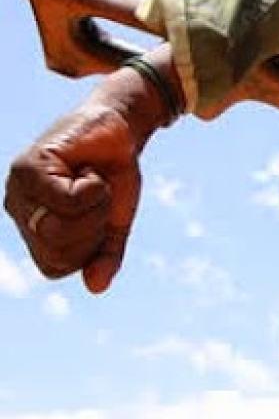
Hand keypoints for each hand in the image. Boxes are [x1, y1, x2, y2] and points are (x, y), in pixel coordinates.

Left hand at [4, 102, 143, 292]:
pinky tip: (89, 171)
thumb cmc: (112, 176)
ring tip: (93, 182)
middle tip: (101, 197)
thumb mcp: (114, 223)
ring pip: (59, 228)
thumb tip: (94, 287)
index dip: (89, 249)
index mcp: (36, 231)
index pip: (56, 266)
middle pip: (57, 249)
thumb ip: (105, 255)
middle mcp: (19, 211)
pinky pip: (66, 200)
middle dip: (94, 228)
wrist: (120, 131)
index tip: (101, 217)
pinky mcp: (27, 168)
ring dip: (94, 208)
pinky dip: (92, 190)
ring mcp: (18, 189)